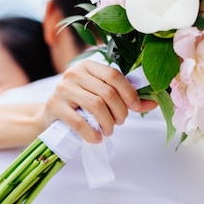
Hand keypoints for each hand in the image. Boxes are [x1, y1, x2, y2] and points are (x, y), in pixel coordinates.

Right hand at [38, 59, 156, 141]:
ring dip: (108, 123)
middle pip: (107, 93)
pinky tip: (97, 138)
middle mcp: (74, 73)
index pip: (114, 75)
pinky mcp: (54, 106)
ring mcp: (63, 89)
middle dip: (120, 112)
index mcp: (88, 65)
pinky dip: (91, 133)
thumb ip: (125, 98)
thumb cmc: (80, 105)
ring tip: (109, 131)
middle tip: (120, 123)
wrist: (50, 116)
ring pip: (95, 106)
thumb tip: (154, 103)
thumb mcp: (101, 96)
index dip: (129, 92)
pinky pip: (78, 121)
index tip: (135, 107)